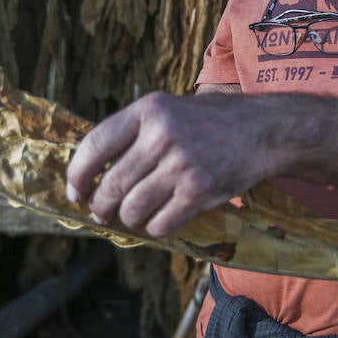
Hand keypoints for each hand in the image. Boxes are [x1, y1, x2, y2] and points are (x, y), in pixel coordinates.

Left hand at [64, 91, 269, 237]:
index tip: (75, 192)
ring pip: (132, 209)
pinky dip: (155, 227)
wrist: (262, 130)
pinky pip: (160, 223)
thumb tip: (87, 173)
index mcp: (148, 110)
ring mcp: (182, 165)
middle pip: (111, 184)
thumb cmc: (208, 123)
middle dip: (100, 206)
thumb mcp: (167, 110)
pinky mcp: (200, 191)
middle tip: (102, 212)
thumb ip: (131, 132)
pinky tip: (162, 218)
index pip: (95, 145)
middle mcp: (162, 135)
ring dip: (129, 218)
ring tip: (135, 214)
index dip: (77, 175)